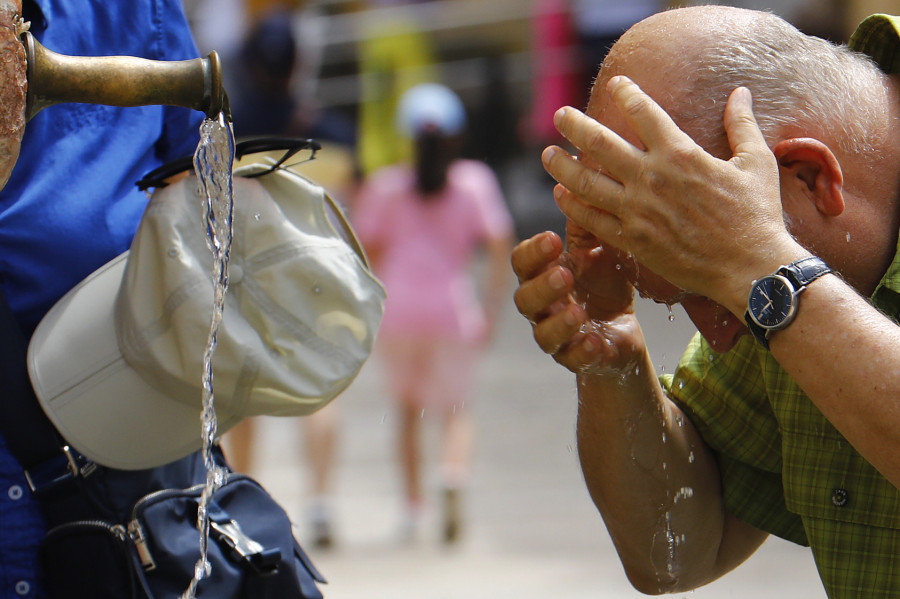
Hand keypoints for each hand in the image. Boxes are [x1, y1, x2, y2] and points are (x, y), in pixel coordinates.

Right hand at [511, 228, 644, 374]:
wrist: (622, 329)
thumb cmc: (603, 282)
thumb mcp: (598, 248)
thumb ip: (587, 218)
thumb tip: (583, 162)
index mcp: (543, 274)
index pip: (523, 262)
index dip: (533, 252)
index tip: (553, 240)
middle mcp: (542, 307)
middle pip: (525, 299)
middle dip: (542, 286)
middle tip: (563, 274)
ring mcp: (557, 336)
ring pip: (543, 333)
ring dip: (558, 322)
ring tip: (578, 311)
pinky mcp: (577, 359)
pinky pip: (572, 360)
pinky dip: (581, 352)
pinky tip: (595, 341)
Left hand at [542, 76, 803, 316]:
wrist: (749, 268)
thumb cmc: (757, 215)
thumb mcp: (756, 162)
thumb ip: (742, 125)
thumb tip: (739, 93)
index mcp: (680, 154)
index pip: (644, 113)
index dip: (626, 94)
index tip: (616, 85)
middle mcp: (652, 178)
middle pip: (600, 144)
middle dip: (575, 125)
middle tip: (559, 115)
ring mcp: (638, 210)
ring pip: (586, 183)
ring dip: (562, 166)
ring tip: (547, 154)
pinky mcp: (632, 240)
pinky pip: (593, 220)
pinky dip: (573, 206)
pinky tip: (561, 194)